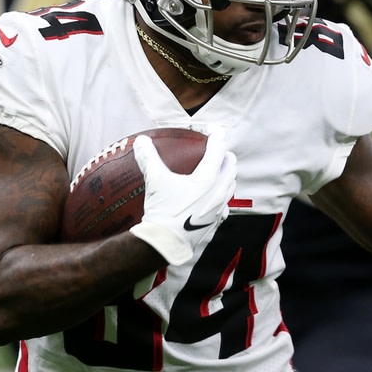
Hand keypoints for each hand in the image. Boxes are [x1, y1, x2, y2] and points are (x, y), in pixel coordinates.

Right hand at [129, 129, 236, 266]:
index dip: (216, 134)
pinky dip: (221, 194)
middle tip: (214, 149)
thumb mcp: (155, 181)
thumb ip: (148, 158)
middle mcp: (219, 191)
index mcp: (208, 178)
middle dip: (224, 154)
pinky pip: (225, 203)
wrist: (165, 244)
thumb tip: (141, 141)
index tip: (212, 128)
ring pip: (231, 184)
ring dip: (225, 174)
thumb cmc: (162, 212)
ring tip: (215, 170)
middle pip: (230, 165)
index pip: (219, 148)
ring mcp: (219, 207)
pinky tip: (211, 196)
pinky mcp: (216, 220)